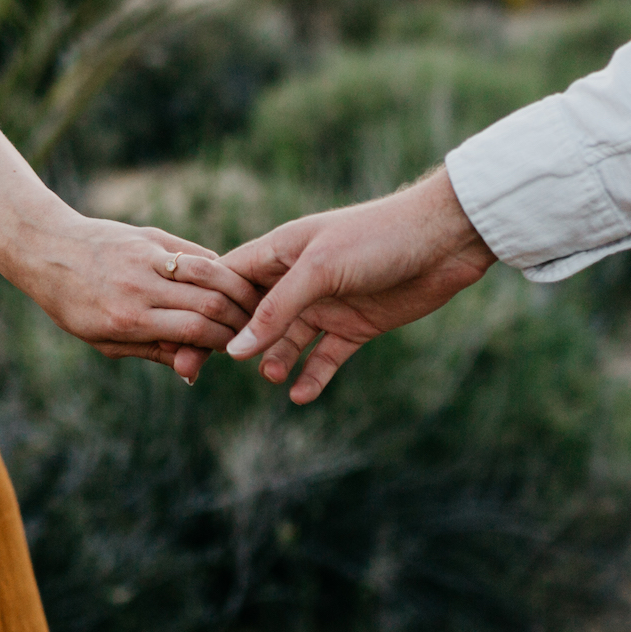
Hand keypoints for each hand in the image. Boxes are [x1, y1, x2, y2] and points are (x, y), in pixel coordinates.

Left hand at [0, 208, 262, 380]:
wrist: (47, 249)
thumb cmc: (72, 303)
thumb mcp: (104, 341)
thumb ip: (151, 351)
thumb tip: (192, 368)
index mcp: (128, 319)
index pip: (195, 331)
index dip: (223, 341)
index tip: (234, 348)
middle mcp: (140, 287)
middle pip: (210, 303)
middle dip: (238, 319)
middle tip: (252, 329)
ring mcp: (147, 257)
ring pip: (211, 273)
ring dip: (238, 291)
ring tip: (251, 304)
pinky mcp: (151, 236)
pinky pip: (196, 254)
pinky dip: (220, 269)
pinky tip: (231, 282)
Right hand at [221, 169, 496, 402]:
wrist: (446, 239)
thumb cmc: (379, 236)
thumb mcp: (319, 269)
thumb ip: (277, 310)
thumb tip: (235, 350)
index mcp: (281, 252)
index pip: (228, 282)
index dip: (205, 310)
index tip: (184, 343)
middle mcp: (299, 279)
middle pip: (252, 317)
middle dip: (231, 344)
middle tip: (201, 374)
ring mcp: (328, 304)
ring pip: (287, 341)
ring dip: (275, 360)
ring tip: (272, 376)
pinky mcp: (357, 325)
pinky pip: (326, 356)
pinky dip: (313, 375)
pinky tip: (301, 395)